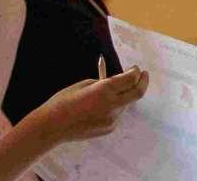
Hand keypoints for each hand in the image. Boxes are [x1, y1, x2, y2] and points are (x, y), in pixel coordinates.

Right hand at [29, 67, 149, 143]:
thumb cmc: (64, 101)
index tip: (135, 68)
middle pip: (137, 93)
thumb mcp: (85, 85)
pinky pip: (117, 114)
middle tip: (144, 74)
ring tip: (112, 92)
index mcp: (105, 90)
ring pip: (126, 104)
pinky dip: (114, 107)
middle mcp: (112, 105)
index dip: (135, 72)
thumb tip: (117, 81)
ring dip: (124, 95)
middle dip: (143, 82)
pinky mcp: (109, 128)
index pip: (130, 78)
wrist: (52, 126)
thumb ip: (104, 83)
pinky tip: (100, 107)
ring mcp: (112, 118)